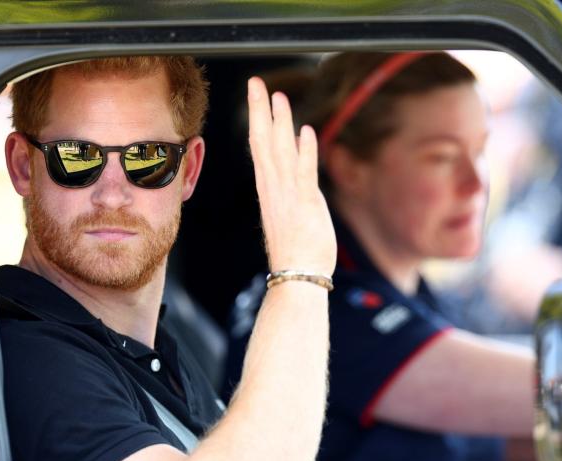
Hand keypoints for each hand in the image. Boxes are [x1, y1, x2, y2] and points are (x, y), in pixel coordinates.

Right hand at [247, 76, 335, 275]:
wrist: (296, 276)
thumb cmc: (297, 249)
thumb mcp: (295, 210)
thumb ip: (298, 187)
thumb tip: (303, 170)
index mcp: (269, 188)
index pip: (260, 145)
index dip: (259, 117)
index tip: (258, 94)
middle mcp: (273, 188)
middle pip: (263, 141)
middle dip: (260, 110)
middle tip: (257, 83)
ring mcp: (286, 196)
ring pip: (279, 152)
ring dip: (278, 123)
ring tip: (277, 96)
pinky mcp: (304, 205)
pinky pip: (302, 173)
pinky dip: (303, 151)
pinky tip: (305, 131)